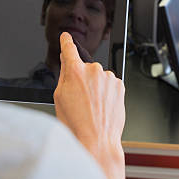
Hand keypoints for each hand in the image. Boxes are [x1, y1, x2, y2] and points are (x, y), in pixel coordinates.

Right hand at [54, 32, 125, 178]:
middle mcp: (93, 70)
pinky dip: (106, 93)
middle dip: (82, 80)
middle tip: (79, 100)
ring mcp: (108, 77)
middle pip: (84, 69)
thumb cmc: (77, 124)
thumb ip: (64, 76)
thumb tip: (67, 63)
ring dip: (96, 88)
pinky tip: (101, 107)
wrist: (97, 140)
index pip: (69, 49)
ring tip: (92, 107)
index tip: (67, 37)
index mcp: (74, 72)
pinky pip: (109, 84)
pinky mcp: (119, 85)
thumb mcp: (59, 98)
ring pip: (98, 78)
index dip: (67, 42)